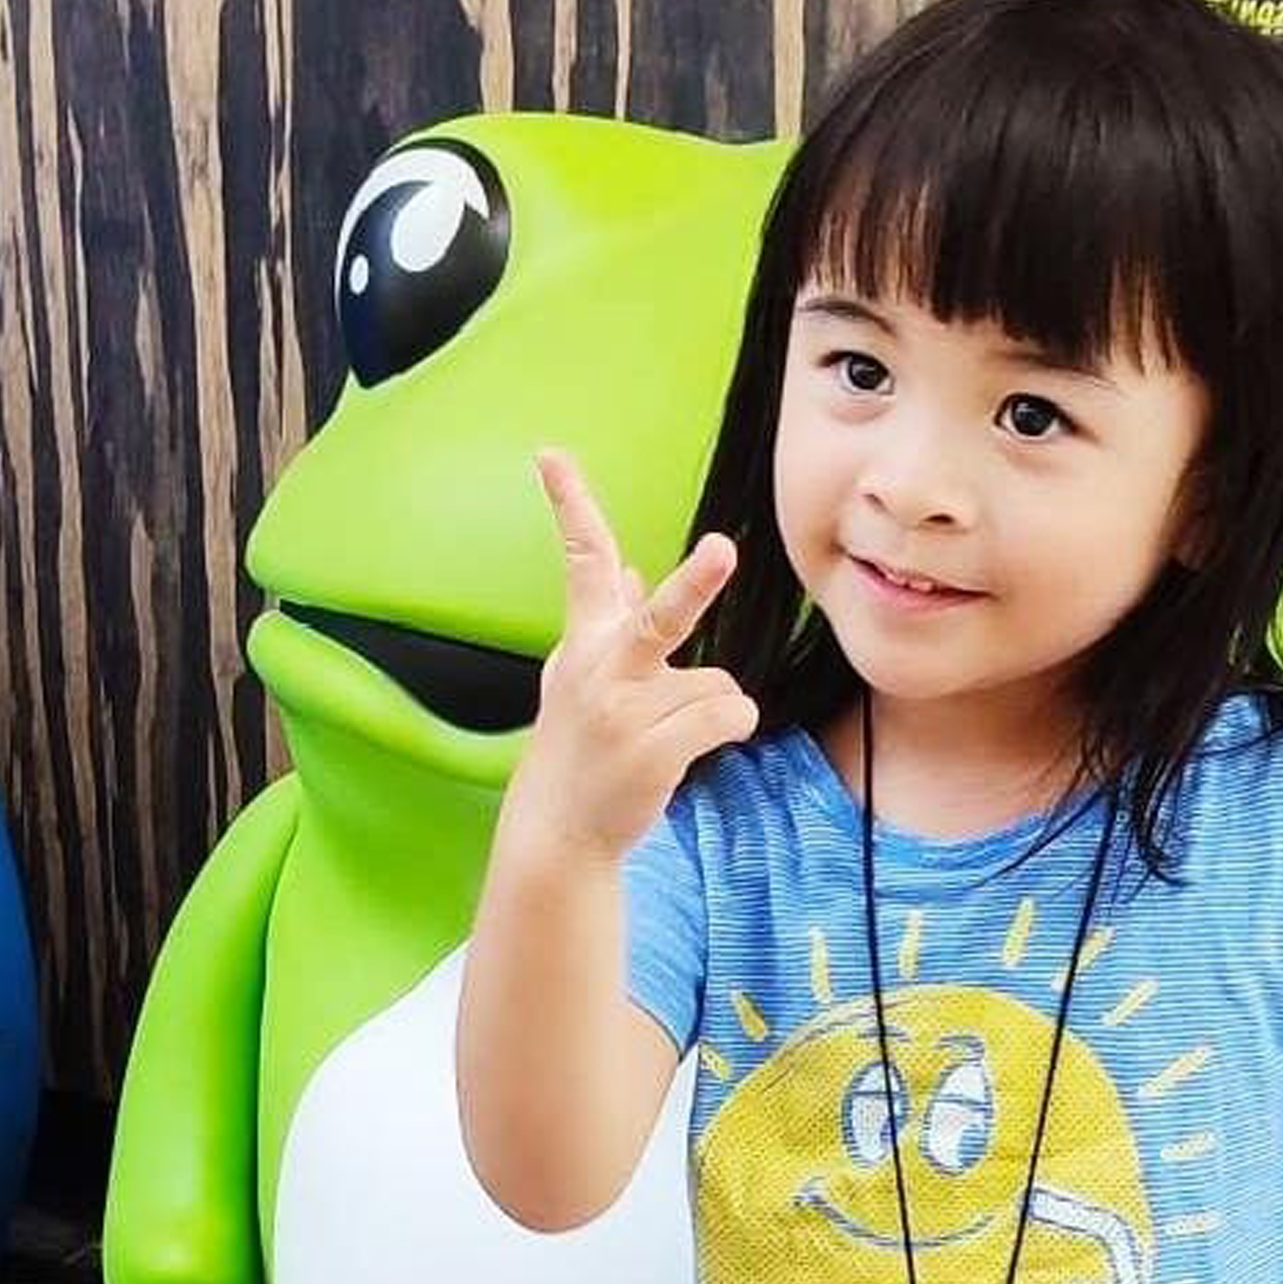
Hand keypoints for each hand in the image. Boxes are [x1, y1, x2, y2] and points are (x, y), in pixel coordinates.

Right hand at [507, 448, 755, 860]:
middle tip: (723, 548)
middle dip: (696, 583)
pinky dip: (731, 726)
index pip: (581, 561)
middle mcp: (603, 670)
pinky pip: (728, 716)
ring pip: (716, 681)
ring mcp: (627, 714)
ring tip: (673, 733)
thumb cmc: (579, 744)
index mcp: (586, 642)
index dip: (570, 504)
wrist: (561, 828)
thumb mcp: (581, 674)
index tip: (551, 455)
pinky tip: (696, 745)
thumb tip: (624, 565)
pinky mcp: (653, 754)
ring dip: (713, 705)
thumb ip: (606, 617)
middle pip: (660, 616)